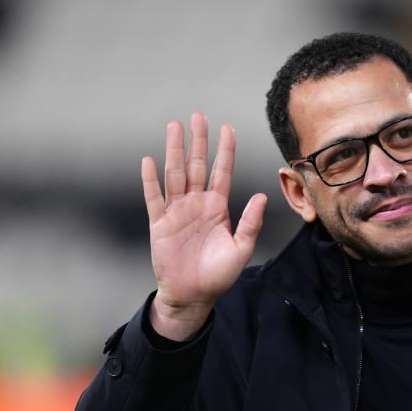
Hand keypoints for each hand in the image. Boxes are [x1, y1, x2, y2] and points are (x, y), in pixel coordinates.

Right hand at [142, 113, 266, 340]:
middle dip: (198, 140)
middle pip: (197, 165)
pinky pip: (154, 198)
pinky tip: (148, 160)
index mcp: (218, 207)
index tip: (227, 127)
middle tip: (198, 114)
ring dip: (175, 150)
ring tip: (174, 126)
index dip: (225, 150)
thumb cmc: (218, 275)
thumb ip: (250, 223)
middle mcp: (197, 204)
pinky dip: (150, 180)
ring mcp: (177, 212)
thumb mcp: (241, 249)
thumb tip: (262, 197)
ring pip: (175, 174)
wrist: (193, 295)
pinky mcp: (159, 224)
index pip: (222, 171)